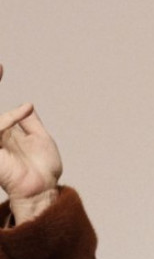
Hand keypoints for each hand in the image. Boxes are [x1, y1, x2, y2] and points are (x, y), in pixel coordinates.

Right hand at [0, 64, 62, 219]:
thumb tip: (27, 105)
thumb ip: (30, 121)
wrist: (44, 190)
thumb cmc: (44, 170)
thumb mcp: (41, 139)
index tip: (2, 68)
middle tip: (0, 68)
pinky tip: (25, 111)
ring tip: (1, 73)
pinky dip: (8, 118)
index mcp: (6, 131)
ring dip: (6, 112)